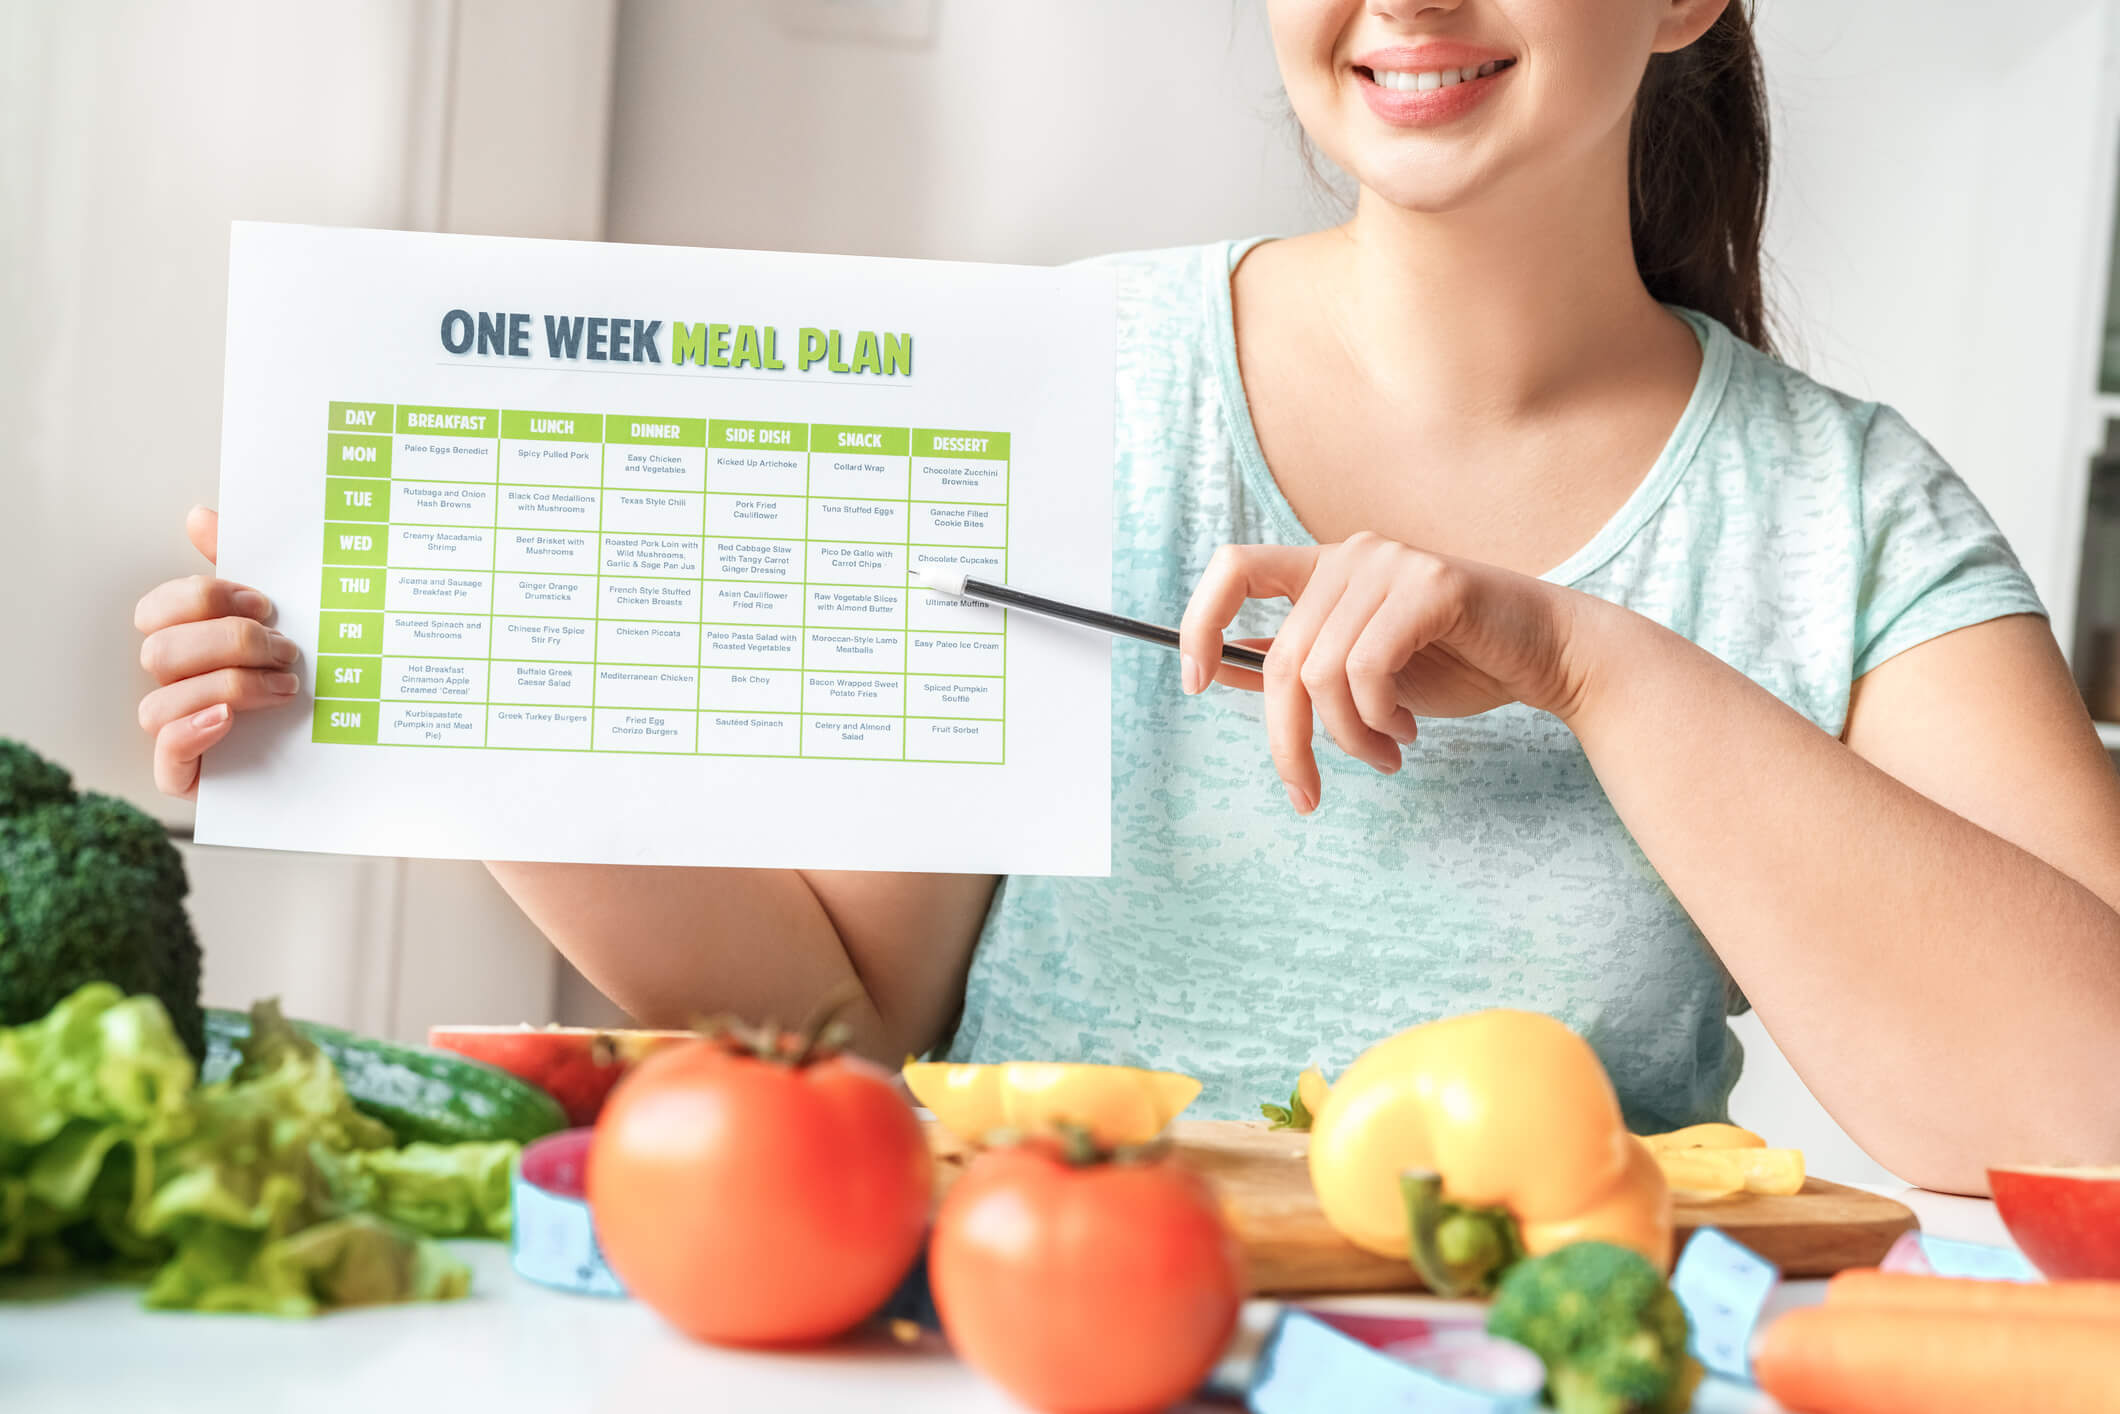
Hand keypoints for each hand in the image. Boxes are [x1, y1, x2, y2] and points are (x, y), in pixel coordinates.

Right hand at [133, 507, 299, 799]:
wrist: (345, 752)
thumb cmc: (304, 680)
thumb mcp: (286, 621)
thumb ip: (243, 568)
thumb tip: (199, 515)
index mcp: (191, 644)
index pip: (159, 609)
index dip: (205, 598)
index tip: (266, 603)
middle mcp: (177, 686)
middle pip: (161, 652)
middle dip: (229, 644)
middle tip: (288, 650)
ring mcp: (178, 732)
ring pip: (160, 702)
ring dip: (228, 686)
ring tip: (286, 688)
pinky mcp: (188, 776)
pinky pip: (166, 754)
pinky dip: (193, 730)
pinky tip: (230, 718)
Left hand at [1178, 533, 1589, 812]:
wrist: (1547, 658)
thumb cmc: (1454, 665)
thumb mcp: (1358, 676)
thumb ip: (1296, 667)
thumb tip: (1219, 671)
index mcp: (1325, 568)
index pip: (1233, 569)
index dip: (1200, 622)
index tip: (1195, 682)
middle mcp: (1352, 555)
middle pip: (1282, 657)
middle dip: (1288, 741)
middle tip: (1306, 793)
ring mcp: (1391, 564)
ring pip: (1322, 673)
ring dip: (1349, 738)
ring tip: (1385, 754)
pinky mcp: (1431, 585)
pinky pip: (1367, 668)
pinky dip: (1378, 718)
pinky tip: (1406, 732)